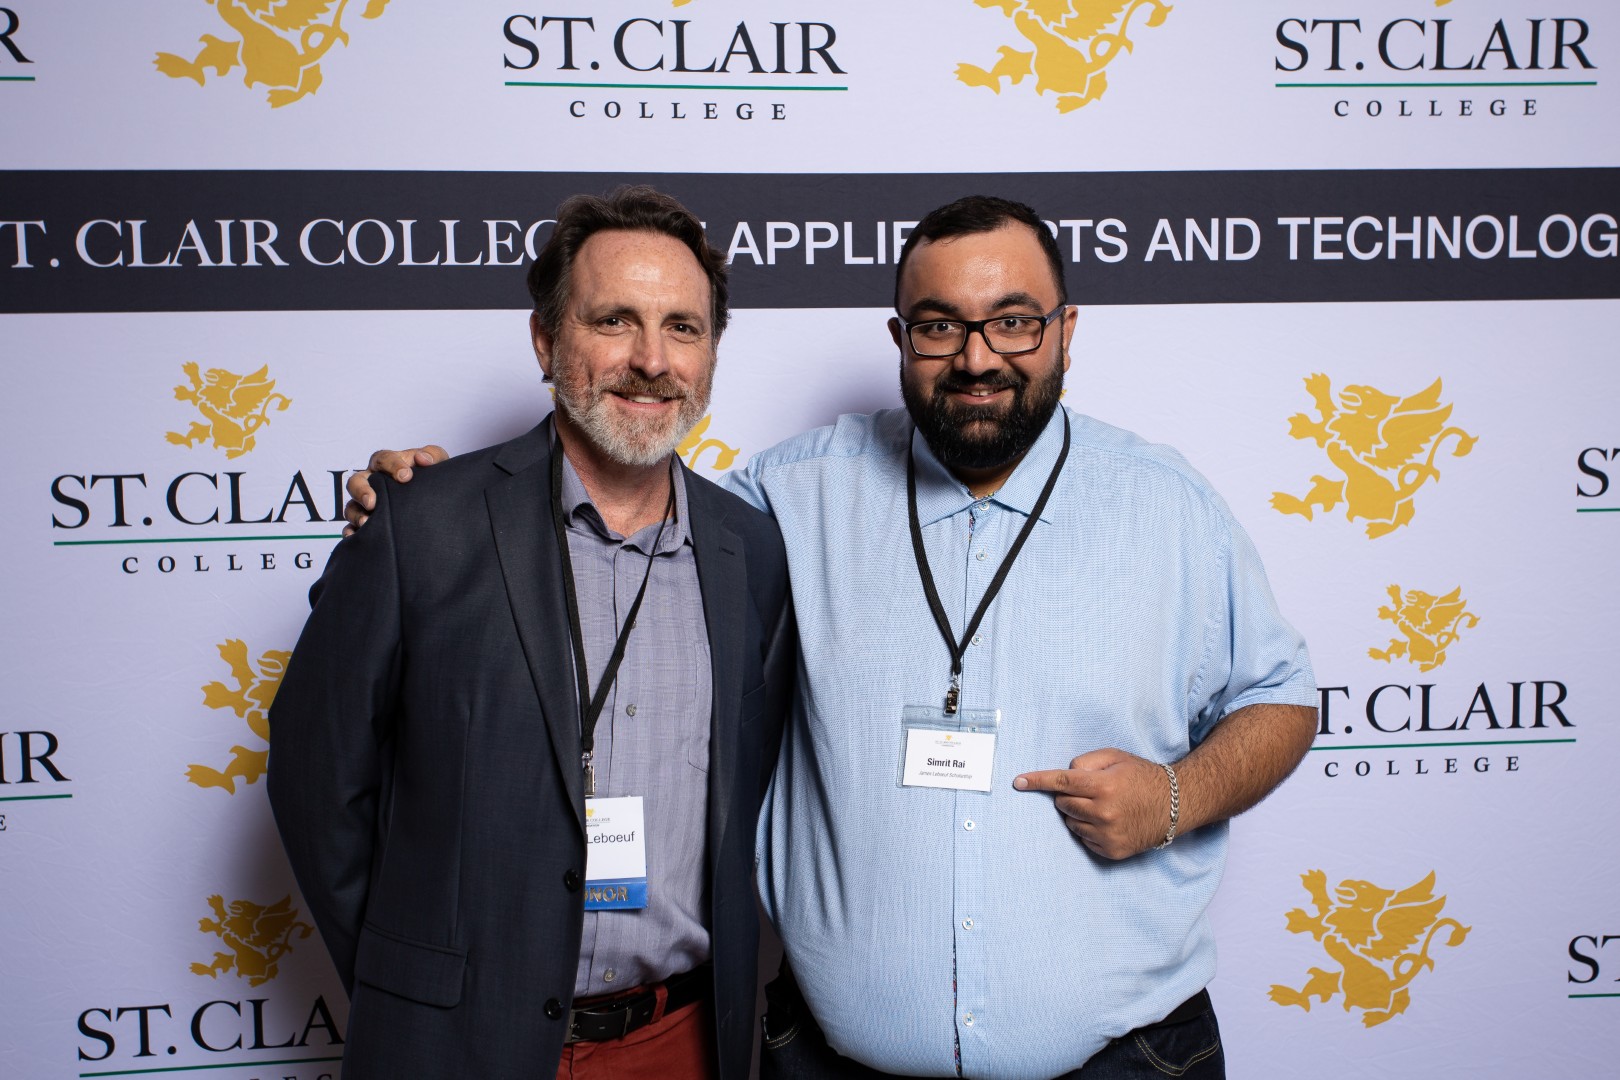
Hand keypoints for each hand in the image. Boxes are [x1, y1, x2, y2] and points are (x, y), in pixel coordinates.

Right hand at [343, 445, 447, 534]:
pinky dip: (351, 532)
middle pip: (356, 482)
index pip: (383, 459)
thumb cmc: (429, 475)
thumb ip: (432, 455)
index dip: (393, 466)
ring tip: (367, 523)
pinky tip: (355, 537)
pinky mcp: (365, 521)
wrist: (432, 498)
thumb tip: (423, 459)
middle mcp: (371, 482)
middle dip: (362, 491)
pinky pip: (350, 527)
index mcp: (386, 464)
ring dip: (356, 514)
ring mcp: (365, 503)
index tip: (406, 476)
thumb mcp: (436, 462)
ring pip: (351, 506)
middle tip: (373, 503)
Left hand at [1013, 748, 1173, 859]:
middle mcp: (1104, 813)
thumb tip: (1065, 775)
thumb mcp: (1116, 758)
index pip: (1061, 783)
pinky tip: (1108, 821)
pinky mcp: (1112, 851)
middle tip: (1089, 791)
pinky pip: (1084, 839)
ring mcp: (1108, 835)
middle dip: (1069, 796)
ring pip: (1071, 823)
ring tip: (1102, 806)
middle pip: (1063, 804)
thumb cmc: (1142, 777)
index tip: (1018, 782)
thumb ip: (1086, 762)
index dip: (1037, 781)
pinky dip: (1089, 829)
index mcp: (1104, 786)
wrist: (1175, 805)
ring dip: (1078, 813)